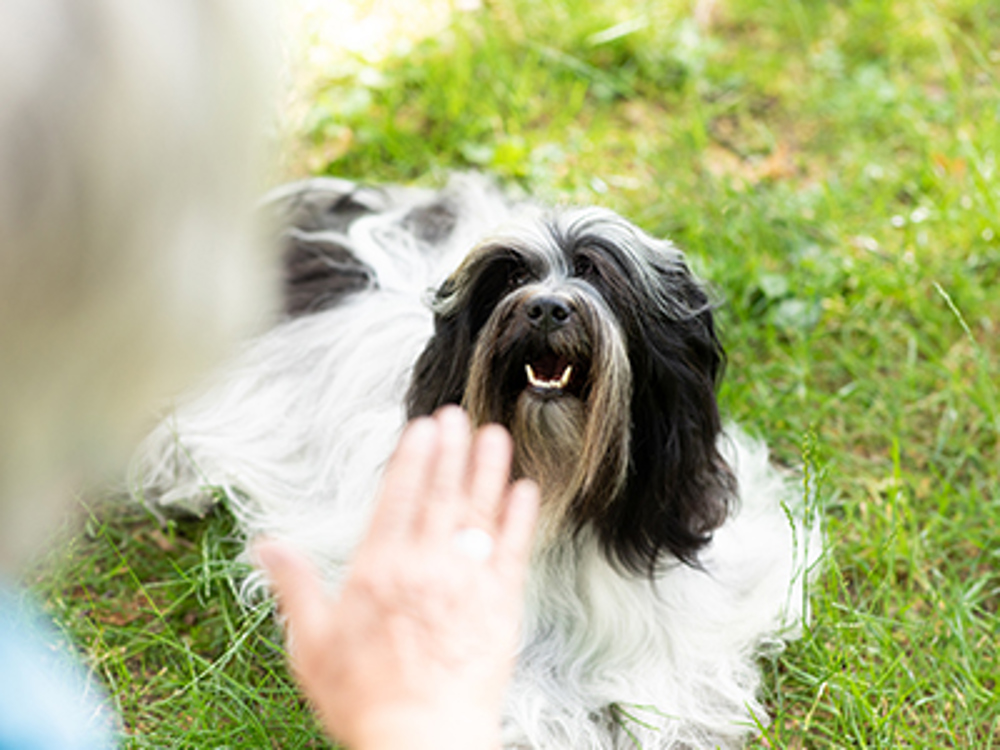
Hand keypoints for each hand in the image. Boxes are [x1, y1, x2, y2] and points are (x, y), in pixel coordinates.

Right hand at [255, 407, 539, 749]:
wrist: (422, 741)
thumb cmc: (363, 698)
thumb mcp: (310, 644)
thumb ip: (294, 585)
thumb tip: (265, 544)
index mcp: (379, 568)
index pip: (399, 495)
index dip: (414, 455)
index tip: (423, 425)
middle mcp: (425, 565)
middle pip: (441, 493)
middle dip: (451, 449)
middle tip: (457, 415)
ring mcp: (467, 583)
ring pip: (480, 512)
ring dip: (488, 470)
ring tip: (494, 436)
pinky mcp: (500, 605)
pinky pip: (513, 551)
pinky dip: (520, 518)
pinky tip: (525, 492)